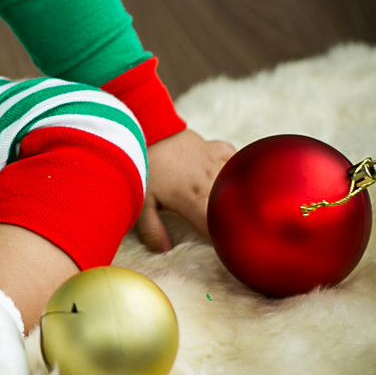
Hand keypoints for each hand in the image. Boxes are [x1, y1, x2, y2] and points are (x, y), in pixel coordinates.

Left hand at [136, 127, 235, 252]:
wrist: (146, 124)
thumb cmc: (142, 164)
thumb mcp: (140, 202)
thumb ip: (152, 229)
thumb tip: (165, 250)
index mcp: (195, 199)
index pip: (218, 226)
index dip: (223, 238)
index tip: (223, 245)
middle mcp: (211, 182)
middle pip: (231, 206)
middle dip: (232, 218)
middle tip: (229, 227)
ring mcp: (215, 162)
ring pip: (234, 183)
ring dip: (233, 193)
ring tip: (230, 204)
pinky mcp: (213, 147)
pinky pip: (231, 158)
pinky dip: (232, 166)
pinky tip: (228, 173)